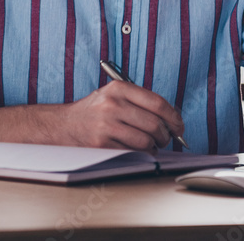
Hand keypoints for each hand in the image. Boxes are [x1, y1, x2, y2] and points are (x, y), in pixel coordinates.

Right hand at [62, 81, 184, 151]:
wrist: (64, 125)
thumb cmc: (95, 110)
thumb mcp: (114, 95)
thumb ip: (140, 101)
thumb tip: (173, 117)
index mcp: (118, 88)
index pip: (157, 103)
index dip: (173, 117)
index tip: (179, 126)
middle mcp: (112, 105)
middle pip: (154, 124)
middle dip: (166, 135)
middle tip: (166, 138)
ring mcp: (106, 125)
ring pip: (146, 141)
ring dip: (154, 147)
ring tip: (151, 145)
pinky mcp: (101, 144)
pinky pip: (133, 153)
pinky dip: (141, 154)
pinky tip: (138, 150)